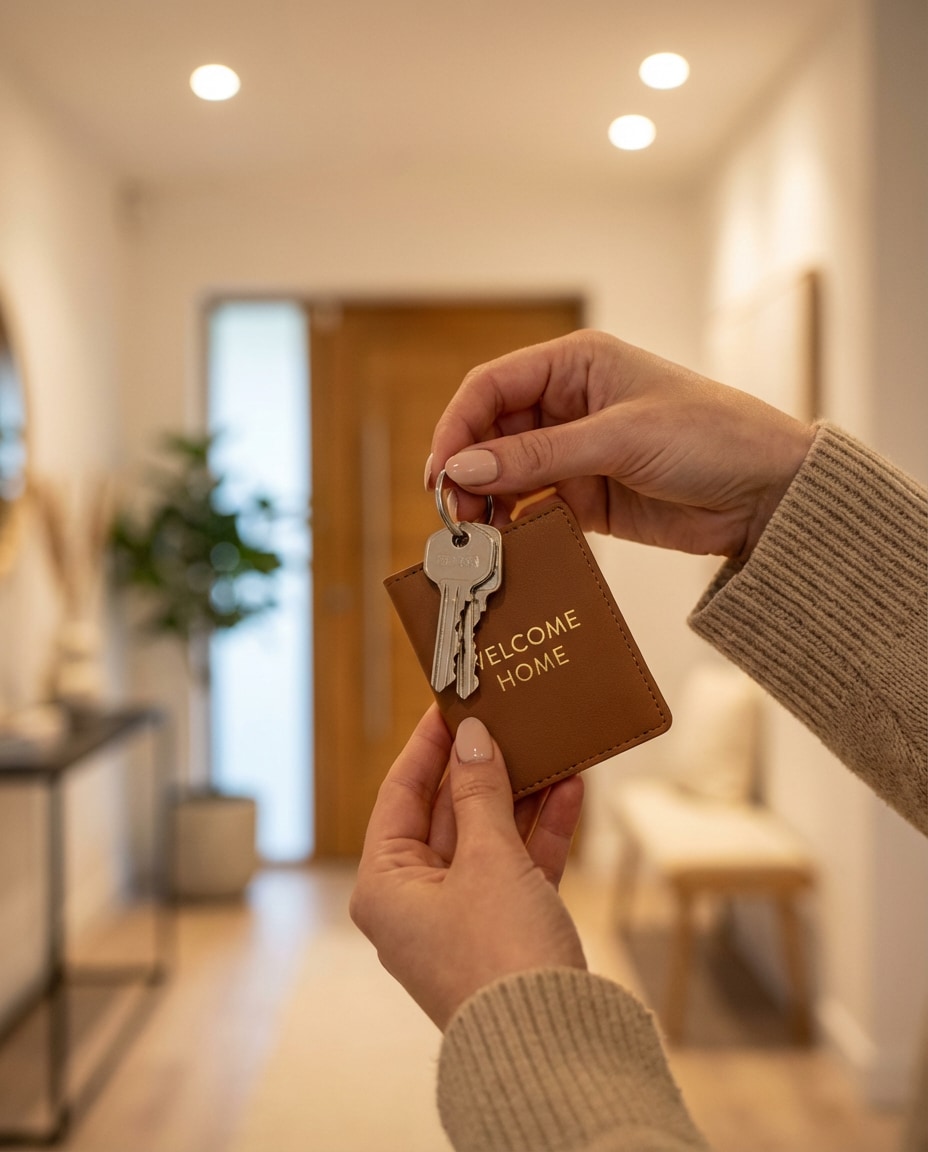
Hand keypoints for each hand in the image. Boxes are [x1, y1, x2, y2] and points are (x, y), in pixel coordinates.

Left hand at [350, 707, 585, 1030]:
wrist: (554, 1044)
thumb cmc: (500, 955)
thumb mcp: (488, 859)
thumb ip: (480, 793)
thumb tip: (471, 739)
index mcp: (386, 885)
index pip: (398, 796)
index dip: (426, 748)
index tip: (448, 707)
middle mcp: (416, 900)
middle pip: (446, 813)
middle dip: (481, 768)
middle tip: (504, 719)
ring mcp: (464, 915)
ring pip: (489, 836)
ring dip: (520, 793)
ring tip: (545, 744)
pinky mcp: (506, 928)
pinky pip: (519, 864)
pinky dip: (543, 829)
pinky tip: (570, 788)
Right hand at [428, 329, 815, 559]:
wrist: (769, 494)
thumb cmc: (711, 437)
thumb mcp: (621, 439)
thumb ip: (539, 455)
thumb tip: (462, 469)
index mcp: (574, 365)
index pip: (491, 387)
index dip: (457, 427)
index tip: (440, 472)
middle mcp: (567, 404)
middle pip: (491, 434)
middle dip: (467, 471)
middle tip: (453, 515)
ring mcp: (575, 453)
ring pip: (507, 476)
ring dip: (487, 503)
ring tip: (476, 536)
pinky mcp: (586, 497)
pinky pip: (534, 509)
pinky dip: (516, 527)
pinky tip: (507, 545)